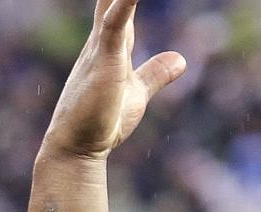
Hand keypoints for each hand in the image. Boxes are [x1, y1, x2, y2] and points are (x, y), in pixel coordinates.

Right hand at [42, 0, 185, 159]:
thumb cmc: (104, 120)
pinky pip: (114, 25)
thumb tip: (181, 60)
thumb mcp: (138, 92)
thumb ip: (156, 74)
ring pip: (114, 4)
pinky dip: (124, 4)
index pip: (121, 4)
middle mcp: (102, 40)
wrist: (79, 147)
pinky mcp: (104, 62)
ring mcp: (101, 49)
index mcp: (111, 45)